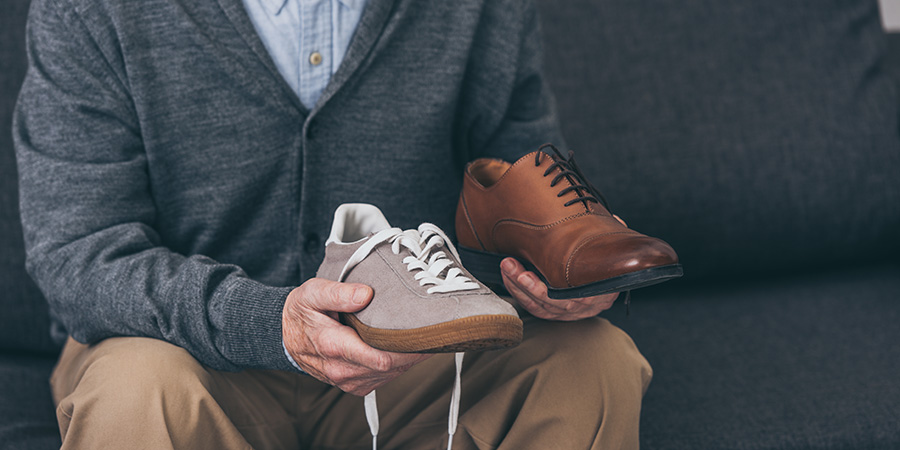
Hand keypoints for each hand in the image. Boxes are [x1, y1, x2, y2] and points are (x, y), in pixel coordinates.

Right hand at [282, 278, 430, 395]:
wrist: (285, 337)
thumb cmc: (302, 312)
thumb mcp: (312, 293)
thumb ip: (338, 294)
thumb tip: (366, 294)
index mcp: (333, 347)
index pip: (379, 358)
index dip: (407, 349)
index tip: (427, 332)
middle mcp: (342, 370)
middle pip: (391, 367)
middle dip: (414, 350)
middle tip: (436, 329)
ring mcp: (349, 381)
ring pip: (391, 374)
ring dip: (409, 358)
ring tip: (425, 335)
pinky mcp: (356, 385)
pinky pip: (385, 378)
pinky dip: (398, 364)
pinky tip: (406, 346)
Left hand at [499, 215, 626, 320]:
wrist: (608, 279)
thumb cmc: (605, 261)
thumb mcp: (611, 247)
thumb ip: (610, 235)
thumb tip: (615, 220)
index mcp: (600, 292)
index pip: (574, 295)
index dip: (550, 287)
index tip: (528, 273)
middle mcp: (584, 305)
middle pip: (551, 301)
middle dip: (526, 284)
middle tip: (510, 265)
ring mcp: (569, 312)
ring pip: (539, 305)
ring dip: (518, 286)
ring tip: (507, 266)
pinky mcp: (554, 313)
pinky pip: (534, 307)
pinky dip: (519, 293)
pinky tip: (509, 277)